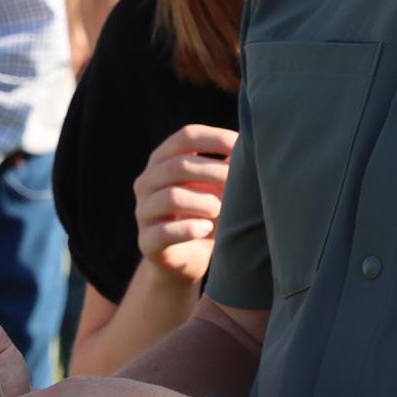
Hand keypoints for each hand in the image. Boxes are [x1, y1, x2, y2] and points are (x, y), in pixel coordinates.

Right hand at [133, 126, 235, 284]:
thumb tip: (253, 142)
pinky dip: (189, 229)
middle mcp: (147, 182)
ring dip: (203, 202)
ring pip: (171, 197)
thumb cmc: (206, 215)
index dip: (215, 138)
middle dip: (214, 173)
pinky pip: (164, 232)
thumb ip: (226, 165)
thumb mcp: (215, 187)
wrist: (187, 260)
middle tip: (239, 184)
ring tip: (220, 210)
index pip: (185, 136)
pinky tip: (205, 229)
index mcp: (163, 160)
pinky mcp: (147, 242)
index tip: (242, 147)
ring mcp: (143, 212)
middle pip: (178, 166)